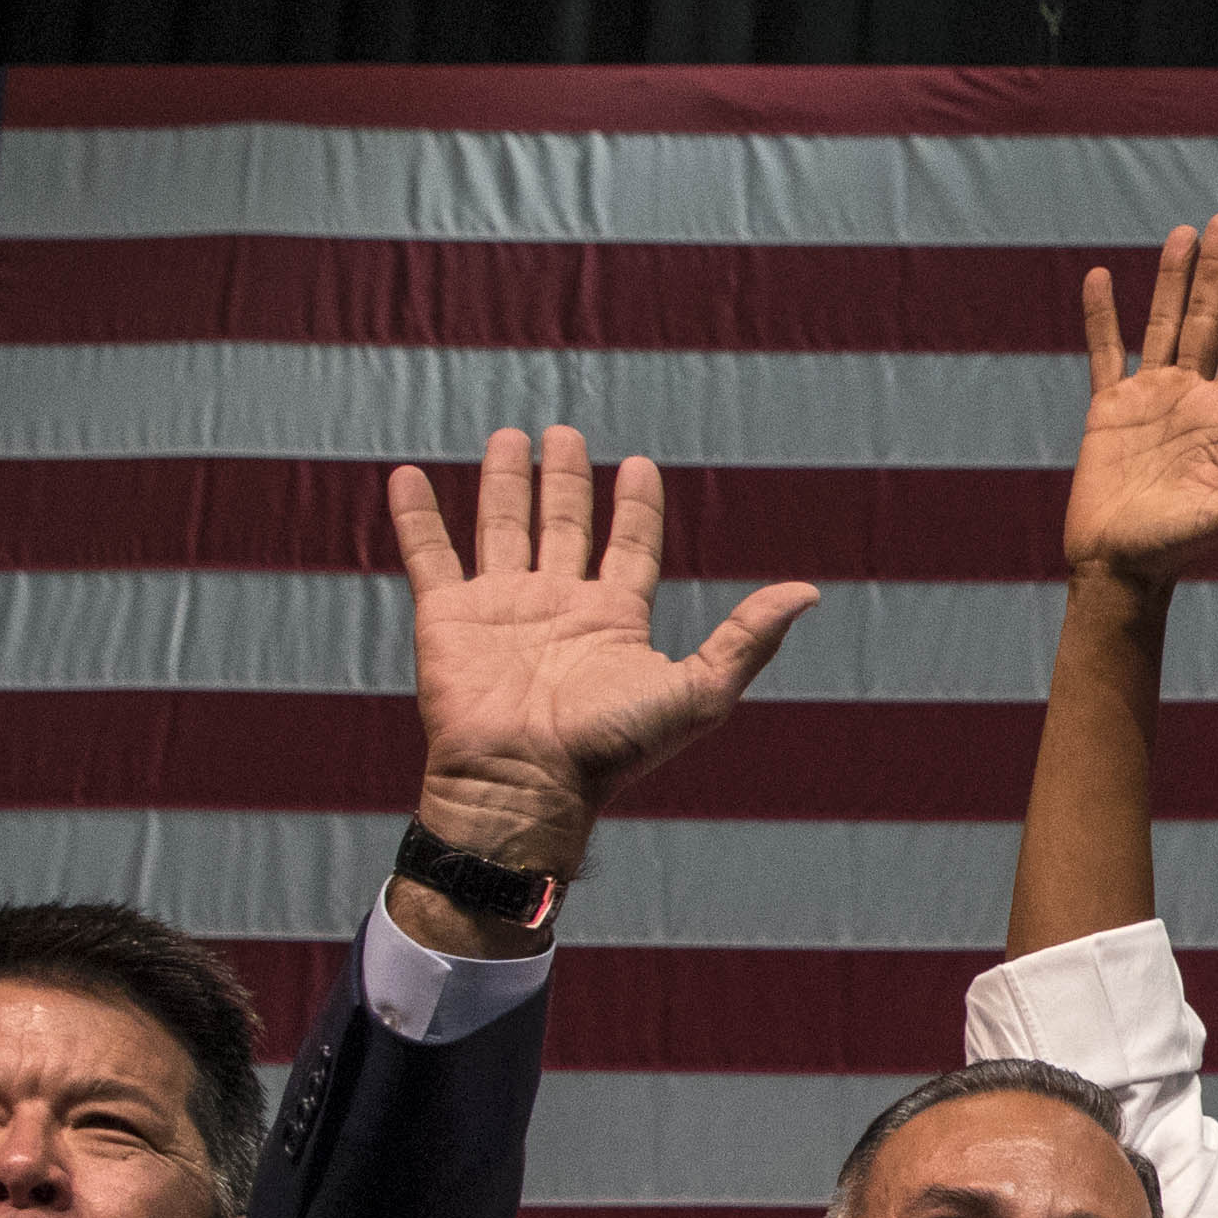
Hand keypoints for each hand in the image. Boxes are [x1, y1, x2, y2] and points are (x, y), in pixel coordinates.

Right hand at [383, 427, 814, 895]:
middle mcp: (557, 608)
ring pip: (502, 528)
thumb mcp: (698, 692)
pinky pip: (429, 555)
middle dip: (565, 480)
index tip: (638, 464)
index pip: (628, 546)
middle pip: (563, 526)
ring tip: (510, 437)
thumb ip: (748, 638)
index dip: (635, 507)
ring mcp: (500, 609)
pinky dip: (417, 516)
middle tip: (563, 434)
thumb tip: (809, 592)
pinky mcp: (446, 618)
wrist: (525, 784)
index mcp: (613, 620)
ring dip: (505, 483)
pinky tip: (408, 476)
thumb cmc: (611, 749)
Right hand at [1063, 212, 1217, 595]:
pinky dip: (1102, 315)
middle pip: (1207, 321)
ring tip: (1181, 233)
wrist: (1118, 569)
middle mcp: (1190, 399)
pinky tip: (1100, 277)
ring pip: (1162, 325)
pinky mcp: (1108, 410)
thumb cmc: (1174, 552)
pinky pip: (1105, 351)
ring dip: (1171, 280)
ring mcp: (1149, 400)